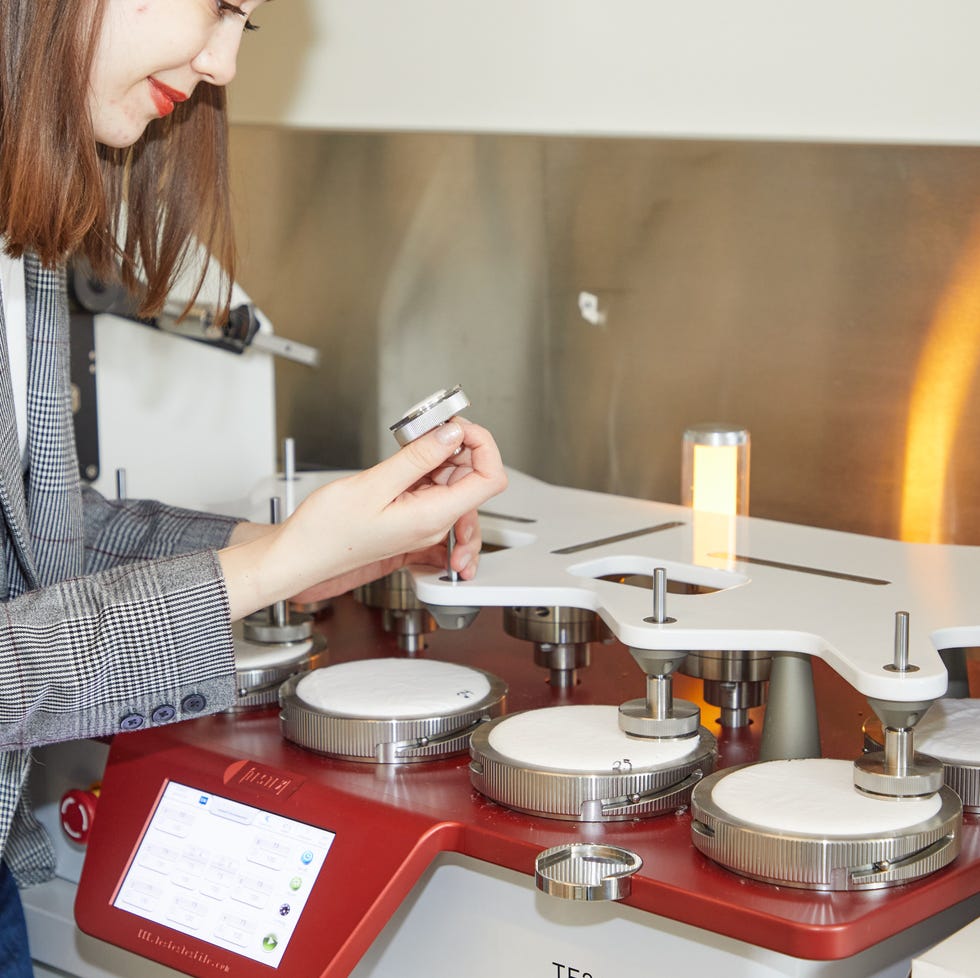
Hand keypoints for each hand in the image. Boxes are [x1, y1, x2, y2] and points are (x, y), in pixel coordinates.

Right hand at [219, 420, 504, 617]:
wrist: (302, 555)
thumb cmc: (326, 532)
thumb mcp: (373, 485)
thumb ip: (419, 458)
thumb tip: (452, 434)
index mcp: (433, 517)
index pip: (490, 479)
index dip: (483, 446)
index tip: (458, 427)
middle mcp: (435, 524)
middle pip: (475, 478)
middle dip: (459, 447)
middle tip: (428, 430)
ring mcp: (425, 522)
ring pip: (455, 482)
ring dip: (441, 458)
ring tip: (412, 446)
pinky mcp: (412, 518)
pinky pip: (434, 490)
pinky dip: (426, 470)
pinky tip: (406, 463)